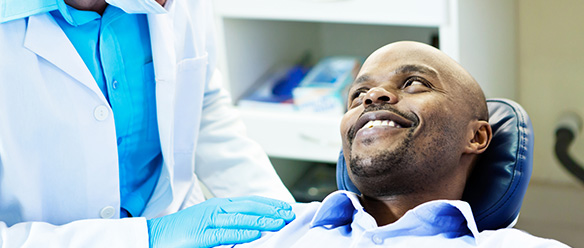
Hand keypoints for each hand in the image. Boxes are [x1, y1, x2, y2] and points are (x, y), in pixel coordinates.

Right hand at [147, 196, 294, 247]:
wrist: (155, 236)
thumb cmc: (183, 231)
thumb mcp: (210, 222)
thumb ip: (230, 222)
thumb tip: (253, 227)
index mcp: (219, 205)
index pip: (250, 201)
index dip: (269, 204)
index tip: (285, 207)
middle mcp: (216, 209)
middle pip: (249, 207)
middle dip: (271, 210)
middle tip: (289, 214)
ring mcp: (208, 221)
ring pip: (241, 219)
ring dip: (262, 221)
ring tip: (279, 223)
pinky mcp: (201, 236)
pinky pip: (225, 234)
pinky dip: (242, 234)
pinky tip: (255, 235)